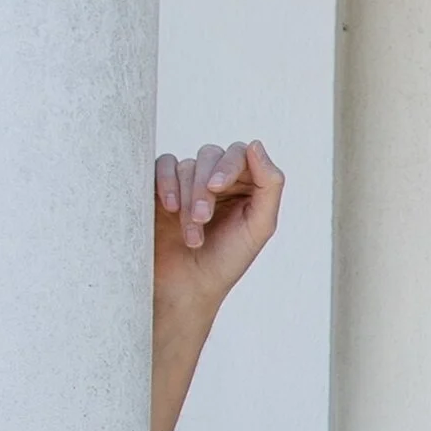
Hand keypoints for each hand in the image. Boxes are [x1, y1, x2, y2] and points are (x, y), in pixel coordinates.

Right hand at [153, 141, 282, 326]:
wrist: (187, 287)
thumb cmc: (227, 261)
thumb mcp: (259, 226)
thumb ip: (269, 185)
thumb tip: (255, 144)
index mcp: (246, 185)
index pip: (240, 154)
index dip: (229, 165)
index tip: (217, 186)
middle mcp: (217, 179)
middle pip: (211, 156)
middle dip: (203, 188)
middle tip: (202, 219)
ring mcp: (188, 181)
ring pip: (186, 165)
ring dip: (186, 199)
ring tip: (191, 236)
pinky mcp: (161, 187)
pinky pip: (162, 165)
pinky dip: (165, 182)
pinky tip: (169, 207)